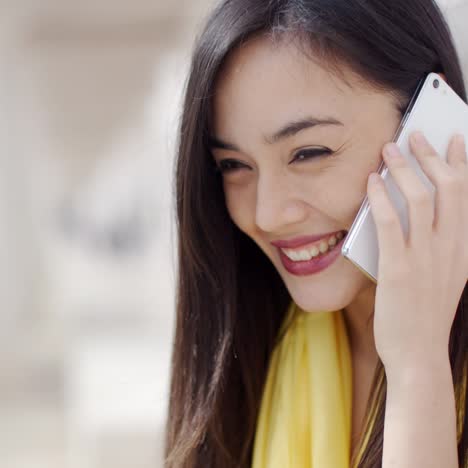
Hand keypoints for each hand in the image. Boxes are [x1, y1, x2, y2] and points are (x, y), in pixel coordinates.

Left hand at [366, 131, 467, 374]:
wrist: (418, 354)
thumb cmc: (423, 315)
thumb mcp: (441, 277)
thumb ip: (435, 247)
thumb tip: (415, 214)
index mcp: (463, 250)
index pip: (467, 197)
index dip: (462, 164)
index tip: (456, 139)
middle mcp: (451, 249)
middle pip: (448, 189)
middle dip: (431, 156)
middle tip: (415, 134)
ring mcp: (426, 259)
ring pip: (421, 200)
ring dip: (404, 169)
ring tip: (390, 149)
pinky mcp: (400, 271)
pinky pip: (391, 224)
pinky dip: (381, 198)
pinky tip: (371, 181)